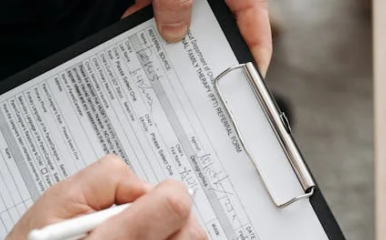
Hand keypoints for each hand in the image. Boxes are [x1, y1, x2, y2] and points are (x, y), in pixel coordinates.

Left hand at [123, 0, 272, 74]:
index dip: (254, 58)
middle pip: (217, 25)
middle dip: (201, 51)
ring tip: (156, 64)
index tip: (246, 86)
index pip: (256, 27)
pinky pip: (157, 4)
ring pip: (182, 16)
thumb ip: (175, 1)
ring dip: (165, 36)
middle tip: (195, 83)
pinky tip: (129, 32)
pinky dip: (142, 17)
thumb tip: (172, 33)